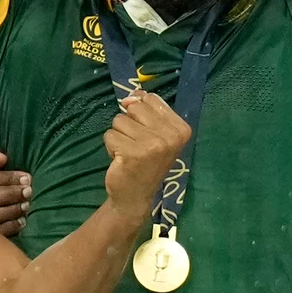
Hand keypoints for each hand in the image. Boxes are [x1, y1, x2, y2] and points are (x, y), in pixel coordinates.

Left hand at [101, 89, 190, 218]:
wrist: (136, 196)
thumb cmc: (146, 162)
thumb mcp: (155, 134)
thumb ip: (146, 110)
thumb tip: (131, 96)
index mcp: (181, 129)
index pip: (151, 99)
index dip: (141, 113)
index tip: (146, 133)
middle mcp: (170, 136)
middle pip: (134, 108)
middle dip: (129, 124)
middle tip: (136, 144)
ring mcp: (152, 145)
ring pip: (119, 121)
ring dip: (119, 136)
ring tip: (129, 152)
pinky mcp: (133, 153)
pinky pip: (110, 135)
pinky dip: (111, 146)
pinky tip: (121, 160)